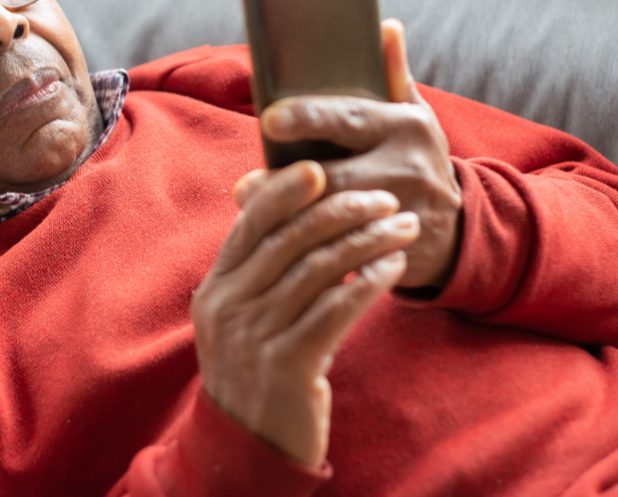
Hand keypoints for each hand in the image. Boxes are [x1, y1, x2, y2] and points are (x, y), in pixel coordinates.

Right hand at [191, 161, 416, 466]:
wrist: (248, 449)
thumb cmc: (256, 373)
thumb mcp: (242, 320)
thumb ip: (259, 274)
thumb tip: (298, 217)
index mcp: (215, 288)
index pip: (250, 223)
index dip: (284, 190)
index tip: (320, 168)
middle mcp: (229, 306)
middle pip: (291, 238)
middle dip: (341, 209)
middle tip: (383, 197)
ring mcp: (256, 336)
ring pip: (320, 268)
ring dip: (368, 239)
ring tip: (402, 227)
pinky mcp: (290, 364)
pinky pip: (338, 308)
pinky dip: (370, 281)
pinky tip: (394, 267)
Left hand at [260, 19, 462, 288]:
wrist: (463, 228)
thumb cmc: (419, 159)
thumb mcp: (415, 116)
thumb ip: (394, 75)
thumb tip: (385, 25)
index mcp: (405, 126)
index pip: (349, 118)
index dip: (308, 117)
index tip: (270, 118)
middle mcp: (408, 167)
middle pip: (335, 176)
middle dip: (286, 182)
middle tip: (246, 184)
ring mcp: (404, 212)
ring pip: (335, 218)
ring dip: (290, 216)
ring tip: (253, 209)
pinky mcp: (397, 252)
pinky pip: (345, 255)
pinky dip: (311, 250)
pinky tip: (281, 246)